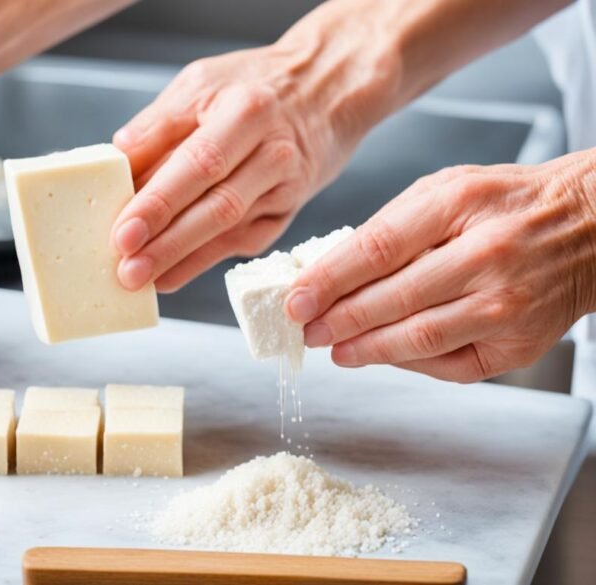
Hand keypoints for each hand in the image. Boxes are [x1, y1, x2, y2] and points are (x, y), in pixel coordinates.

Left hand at [109, 46, 343, 291]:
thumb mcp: (202, 83)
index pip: (198, 164)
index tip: (124, 232)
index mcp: (247, 112)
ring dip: (180, 259)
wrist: (326, 89)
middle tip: (126, 270)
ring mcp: (285, 188)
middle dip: (167, 244)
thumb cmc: (254, 85)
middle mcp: (273, 153)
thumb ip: (159, 123)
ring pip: (229, 231)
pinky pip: (241, 242)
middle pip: (217, 207)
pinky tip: (169, 276)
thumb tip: (118, 161)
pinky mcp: (286, 213)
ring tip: (139, 279)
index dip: (159, 202)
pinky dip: (201, 261)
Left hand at [285, 151, 595, 381]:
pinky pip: (448, 364)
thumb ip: (390, 226)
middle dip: (336, 320)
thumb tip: (329, 271)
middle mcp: (486, 256)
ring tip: (334, 349)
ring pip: (416, 339)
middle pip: (391, 299)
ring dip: (364, 349)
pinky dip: (407, 363)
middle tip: (305, 328)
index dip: (327, 280)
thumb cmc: (508, 204)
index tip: (295, 300)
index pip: (376, 249)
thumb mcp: (446, 190)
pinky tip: (380, 354)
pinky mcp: (518, 345)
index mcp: (460, 205)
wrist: (592, 226)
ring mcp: (505, 305)